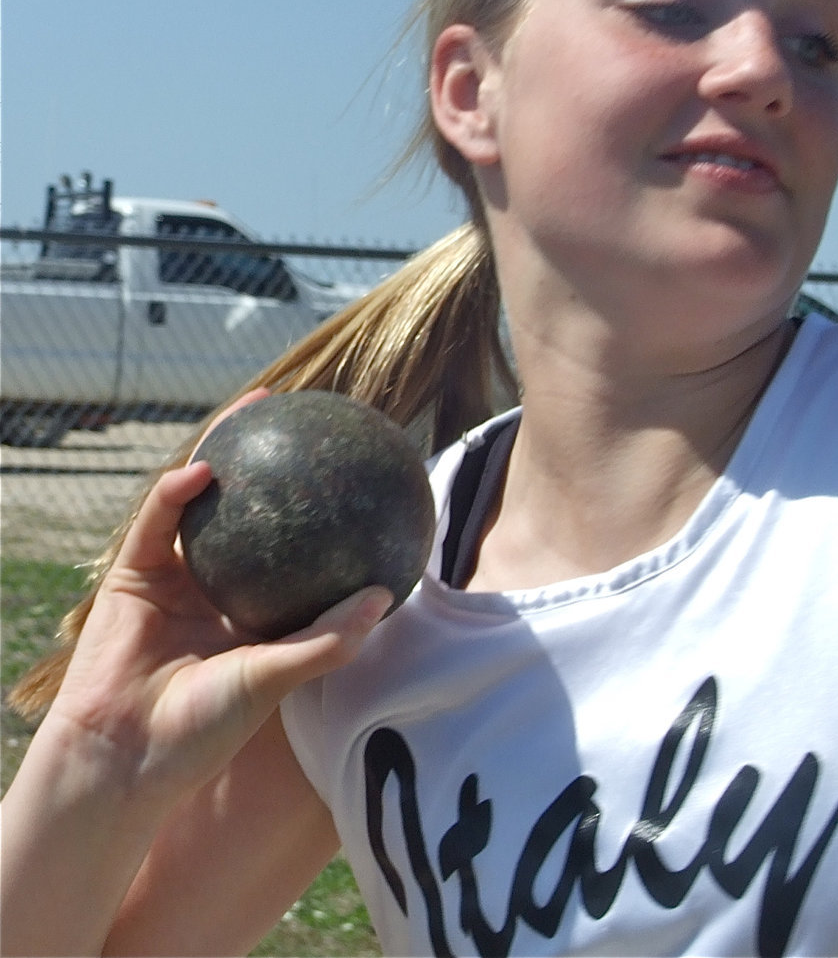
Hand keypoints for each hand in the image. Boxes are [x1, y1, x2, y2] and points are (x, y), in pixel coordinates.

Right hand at [44, 390, 393, 807]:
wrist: (125, 757)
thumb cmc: (203, 728)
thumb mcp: (274, 679)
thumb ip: (325, 640)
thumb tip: (383, 596)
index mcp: (254, 608)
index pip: (294, 545)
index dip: (319, 508)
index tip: (353, 472)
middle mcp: (218, 584)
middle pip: (250, 510)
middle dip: (274, 462)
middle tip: (308, 420)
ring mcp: (174, 575)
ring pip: (200, 501)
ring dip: (221, 450)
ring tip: (255, 408)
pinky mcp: (133, 572)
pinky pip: (157, 521)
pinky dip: (175, 492)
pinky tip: (205, 467)